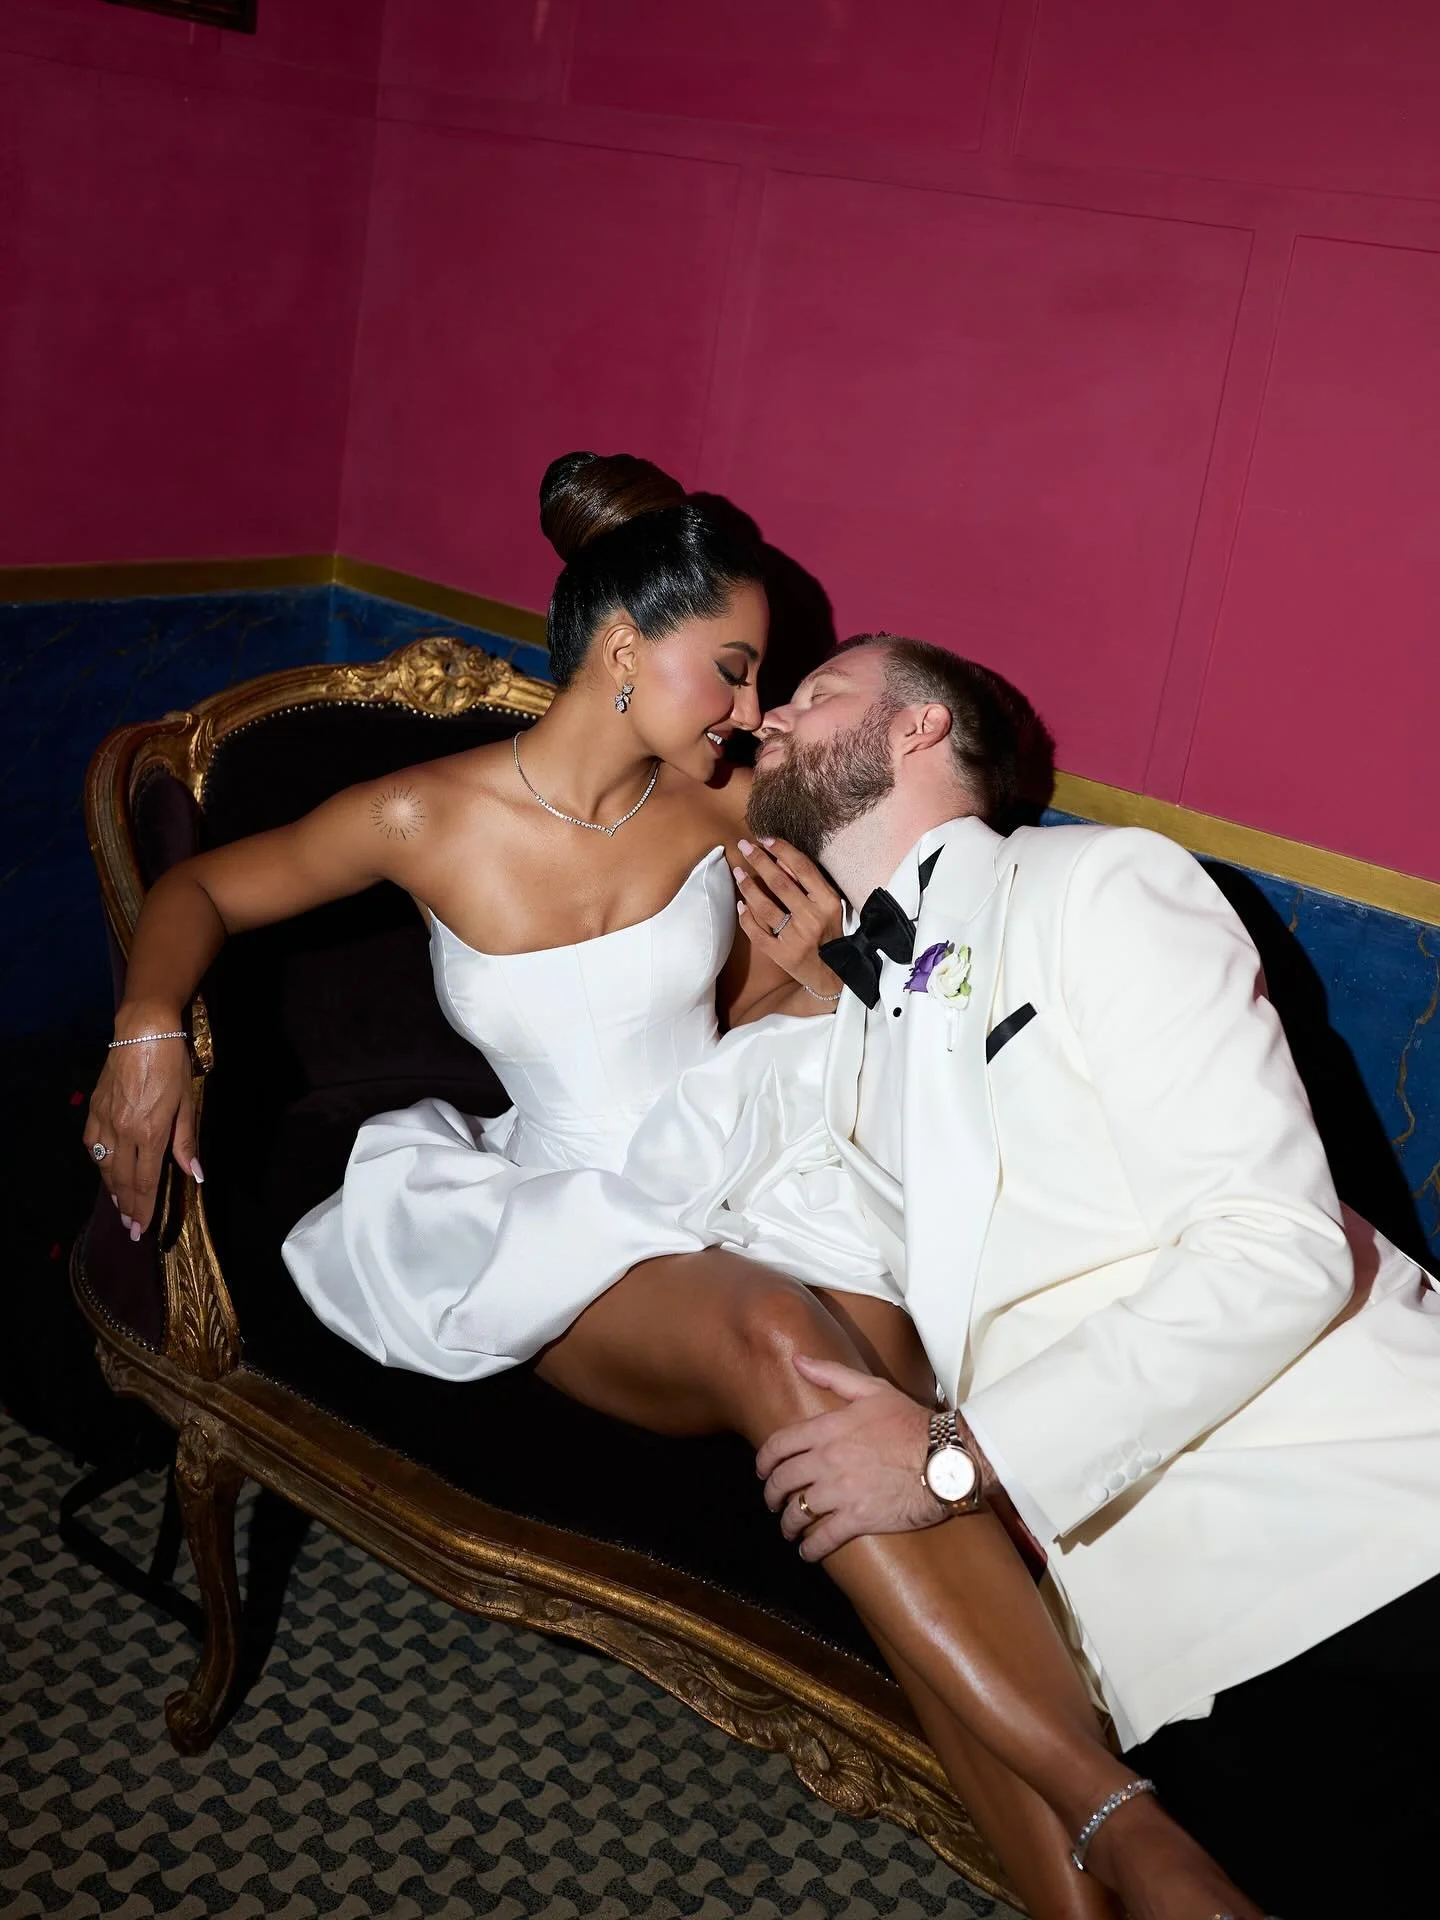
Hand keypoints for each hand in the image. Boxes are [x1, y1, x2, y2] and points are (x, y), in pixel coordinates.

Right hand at [83, 1014, 199, 1240]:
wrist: (142, 1034)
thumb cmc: (172, 1066)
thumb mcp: (187, 1104)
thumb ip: (186, 1141)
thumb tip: (196, 1174)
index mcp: (149, 1134)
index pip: (145, 1182)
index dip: (144, 1208)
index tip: (141, 1229)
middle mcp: (123, 1133)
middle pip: (123, 1179)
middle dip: (127, 1206)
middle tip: (130, 1227)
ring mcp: (105, 1121)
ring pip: (105, 1165)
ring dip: (112, 1188)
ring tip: (119, 1205)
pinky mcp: (95, 1109)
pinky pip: (92, 1145)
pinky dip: (98, 1162)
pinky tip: (104, 1170)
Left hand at [732, 836, 843, 998]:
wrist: (833, 973)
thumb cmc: (829, 932)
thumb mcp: (827, 904)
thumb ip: (807, 882)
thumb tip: (780, 857)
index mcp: (828, 902)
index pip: (802, 868)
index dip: (782, 850)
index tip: (765, 839)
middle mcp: (812, 918)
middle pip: (780, 883)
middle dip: (759, 860)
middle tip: (744, 845)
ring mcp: (796, 938)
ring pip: (765, 907)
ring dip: (748, 886)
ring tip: (738, 871)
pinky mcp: (782, 955)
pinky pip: (757, 933)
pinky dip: (746, 918)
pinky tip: (740, 905)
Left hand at [756, 1355, 944, 1559]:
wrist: (946, 1457)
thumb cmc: (911, 1422)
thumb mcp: (872, 1389)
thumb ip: (832, 1374)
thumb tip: (798, 1360)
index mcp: (827, 1429)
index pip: (778, 1445)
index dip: (763, 1461)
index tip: (762, 1471)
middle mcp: (827, 1461)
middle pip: (782, 1481)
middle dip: (771, 1494)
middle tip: (772, 1501)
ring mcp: (841, 1491)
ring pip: (797, 1512)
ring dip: (788, 1524)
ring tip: (789, 1529)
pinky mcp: (858, 1518)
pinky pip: (823, 1538)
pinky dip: (810, 1548)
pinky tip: (807, 1552)